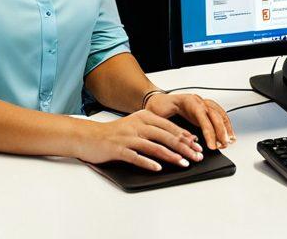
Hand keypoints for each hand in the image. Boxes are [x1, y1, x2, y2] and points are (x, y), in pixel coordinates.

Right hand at [71, 110, 204, 171]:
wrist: (89, 136)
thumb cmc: (114, 133)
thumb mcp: (135, 125)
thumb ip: (152, 129)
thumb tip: (175, 140)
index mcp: (144, 116)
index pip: (169, 126)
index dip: (185, 136)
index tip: (197, 144)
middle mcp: (138, 125)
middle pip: (166, 136)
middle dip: (184, 147)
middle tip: (196, 156)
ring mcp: (128, 137)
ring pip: (154, 146)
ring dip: (171, 156)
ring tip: (183, 163)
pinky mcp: (119, 149)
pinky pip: (136, 157)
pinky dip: (148, 163)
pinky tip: (158, 168)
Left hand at [145, 91, 234, 150]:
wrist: (155, 99)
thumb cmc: (156, 107)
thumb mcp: (159, 116)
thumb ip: (169, 127)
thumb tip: (179, 142)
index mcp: (187, 101)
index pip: (203, 116)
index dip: (209, 132)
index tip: (212, 145)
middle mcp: (197, 101)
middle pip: (214, 115)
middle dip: (221, 131)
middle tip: (223, 145)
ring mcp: (201, 103)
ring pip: (218, 113)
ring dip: (226, 127)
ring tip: (229, 140)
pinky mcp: (203, 109)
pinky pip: (218, 114)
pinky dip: (225, 123)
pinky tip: (228, 132)